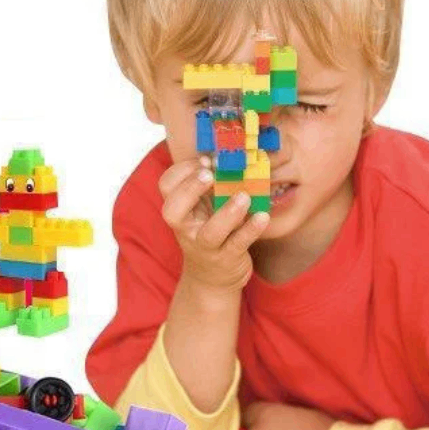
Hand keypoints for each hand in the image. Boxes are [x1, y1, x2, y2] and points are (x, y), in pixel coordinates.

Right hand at [159, 157, 267, 295]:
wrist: (212, 277)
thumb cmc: (210, 232)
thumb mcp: (203, 209)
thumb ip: (209, 185)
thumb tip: (229, 152)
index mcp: (180, 211)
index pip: (166, 187)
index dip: (181, 171)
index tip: (205, 160)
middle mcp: (187, 229)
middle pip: (173, 211)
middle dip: (189, 189)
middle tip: (209, 173)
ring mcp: (206, 246)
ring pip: (210, 233)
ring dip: (226, 213)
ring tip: (243, 196)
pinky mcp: (227, 258)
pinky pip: (238, 244)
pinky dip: (250, 230)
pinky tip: (262, 216)